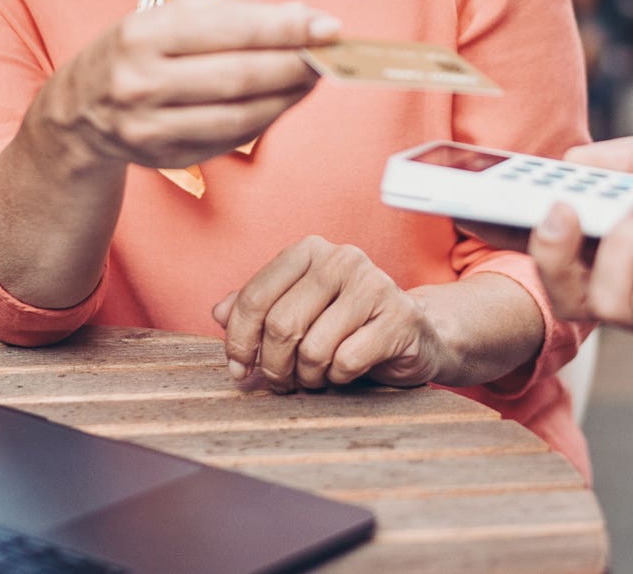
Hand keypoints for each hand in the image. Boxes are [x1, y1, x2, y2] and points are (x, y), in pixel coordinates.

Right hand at [36, 0, 337, 172]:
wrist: (79, 110)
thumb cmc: (138, 51)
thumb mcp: (171, 17)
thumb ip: (237, 15)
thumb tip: (304, 16)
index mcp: (143, 33)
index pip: (229, 30)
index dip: (285, 28)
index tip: (327, 25)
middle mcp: (141, 81)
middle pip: (240, 76)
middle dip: (295, 64)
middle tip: (331, 54)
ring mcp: (150, 127)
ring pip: (240, 116)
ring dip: (288, 97)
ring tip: (314, 78)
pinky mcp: (165, 158)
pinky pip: (230, 140)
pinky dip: (266, 120)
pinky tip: (284, 101)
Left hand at [211, 236, 449, 392]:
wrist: (414, 335)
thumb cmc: (348, 325)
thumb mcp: (299, 311)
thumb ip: (259, 307)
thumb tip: (218, 312)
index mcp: (310, 250)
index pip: (255, 297)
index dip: (238, 341)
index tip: (238, 369)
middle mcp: (342, 258)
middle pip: (281, 325)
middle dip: (273, 366)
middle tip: (281, 382)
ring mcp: (374, 284)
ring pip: (312, 347)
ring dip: (307, 376)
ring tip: (315, 377)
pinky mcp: (399, 317)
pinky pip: (346, 361)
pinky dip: (338, 378)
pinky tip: (345, 372)